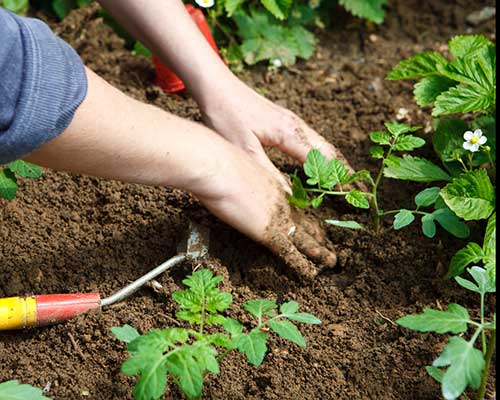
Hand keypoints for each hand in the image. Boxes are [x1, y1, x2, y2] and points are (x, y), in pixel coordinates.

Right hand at [192, 143, 336, 279]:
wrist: (216, 166)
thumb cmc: (219, 163)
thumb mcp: (238, 169)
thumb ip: (244, 180)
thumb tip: (235, 183)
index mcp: (275, 185)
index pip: (297, 205)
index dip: (306, 216)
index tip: (314, 224)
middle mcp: (282, 201)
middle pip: (307, 221)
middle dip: (319, 235)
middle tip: (330, 245)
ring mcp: (278, 217)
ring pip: (306, 239)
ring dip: (320, 252)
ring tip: (332, 262)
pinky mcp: (269, 232)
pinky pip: (290, 253)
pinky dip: (302, 265)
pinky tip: (310, 274)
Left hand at [198, 76, 355, 189]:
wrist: (217, 86)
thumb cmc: (226, 115)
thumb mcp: (245, 150)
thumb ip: (268, 175)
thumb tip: (289, 199)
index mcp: (290, 133)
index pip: (324, 162)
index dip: (339, 181)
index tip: (353, 198)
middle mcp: (297, 125)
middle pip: (331, 152)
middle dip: (347, 173)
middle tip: (360, 193)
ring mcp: (293, 121)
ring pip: (323, 145)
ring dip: (337, 164)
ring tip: (348, 182)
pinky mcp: (285, 120)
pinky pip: (313, 140)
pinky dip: (324, 155)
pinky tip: (321, 165)